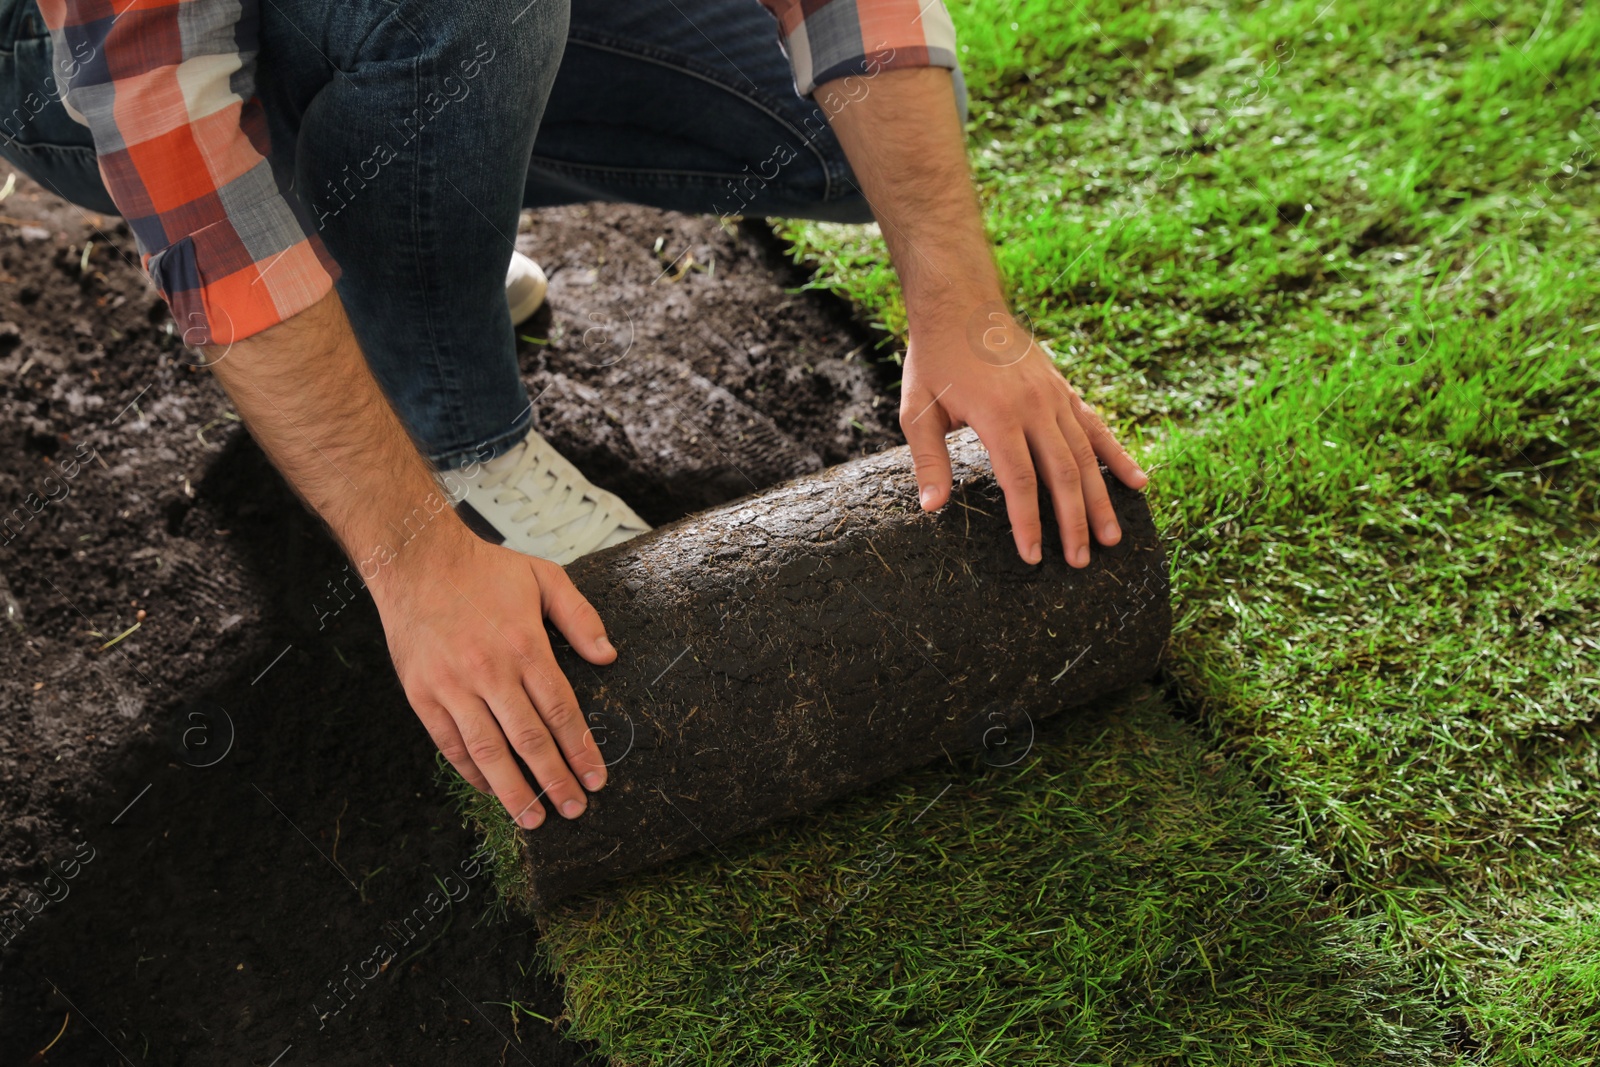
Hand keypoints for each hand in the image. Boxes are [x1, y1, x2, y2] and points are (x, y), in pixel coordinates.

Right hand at [368, 527, 614, 828]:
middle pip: (529, 739)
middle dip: (555, 780)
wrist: (415, 559)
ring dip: (513, 790)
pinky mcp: (422, 694)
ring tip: (534, 819)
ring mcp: (452, 686)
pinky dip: (471, 772)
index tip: (596, 778)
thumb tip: (607, 656)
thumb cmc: (482, 569)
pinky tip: (491, 790)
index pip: (561, 711)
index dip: (581, 750)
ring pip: (488, 751)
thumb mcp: (543, 577)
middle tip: (574, 810)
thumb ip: (580, 617)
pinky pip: (449, 744)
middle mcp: (490, 671)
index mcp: (525, 646)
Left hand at [899, 304, 1147, 566]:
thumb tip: (932, 509)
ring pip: (1085, 455)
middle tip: (1081, 562)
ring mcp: (1054, 396)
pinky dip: (1117, 455)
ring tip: (1112, 538)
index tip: (1034, 557)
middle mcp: (1035, 407)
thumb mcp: (917, 410)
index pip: (1021, 482)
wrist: (962, 302)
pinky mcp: (1063, 389)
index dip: (1029, 523)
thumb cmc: (935, 358)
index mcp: (998, 416)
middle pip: (1063, 475)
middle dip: (1074, 523)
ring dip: (1100, 499)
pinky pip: (1096, 427)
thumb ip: (927, 460)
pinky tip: (1138, 482)